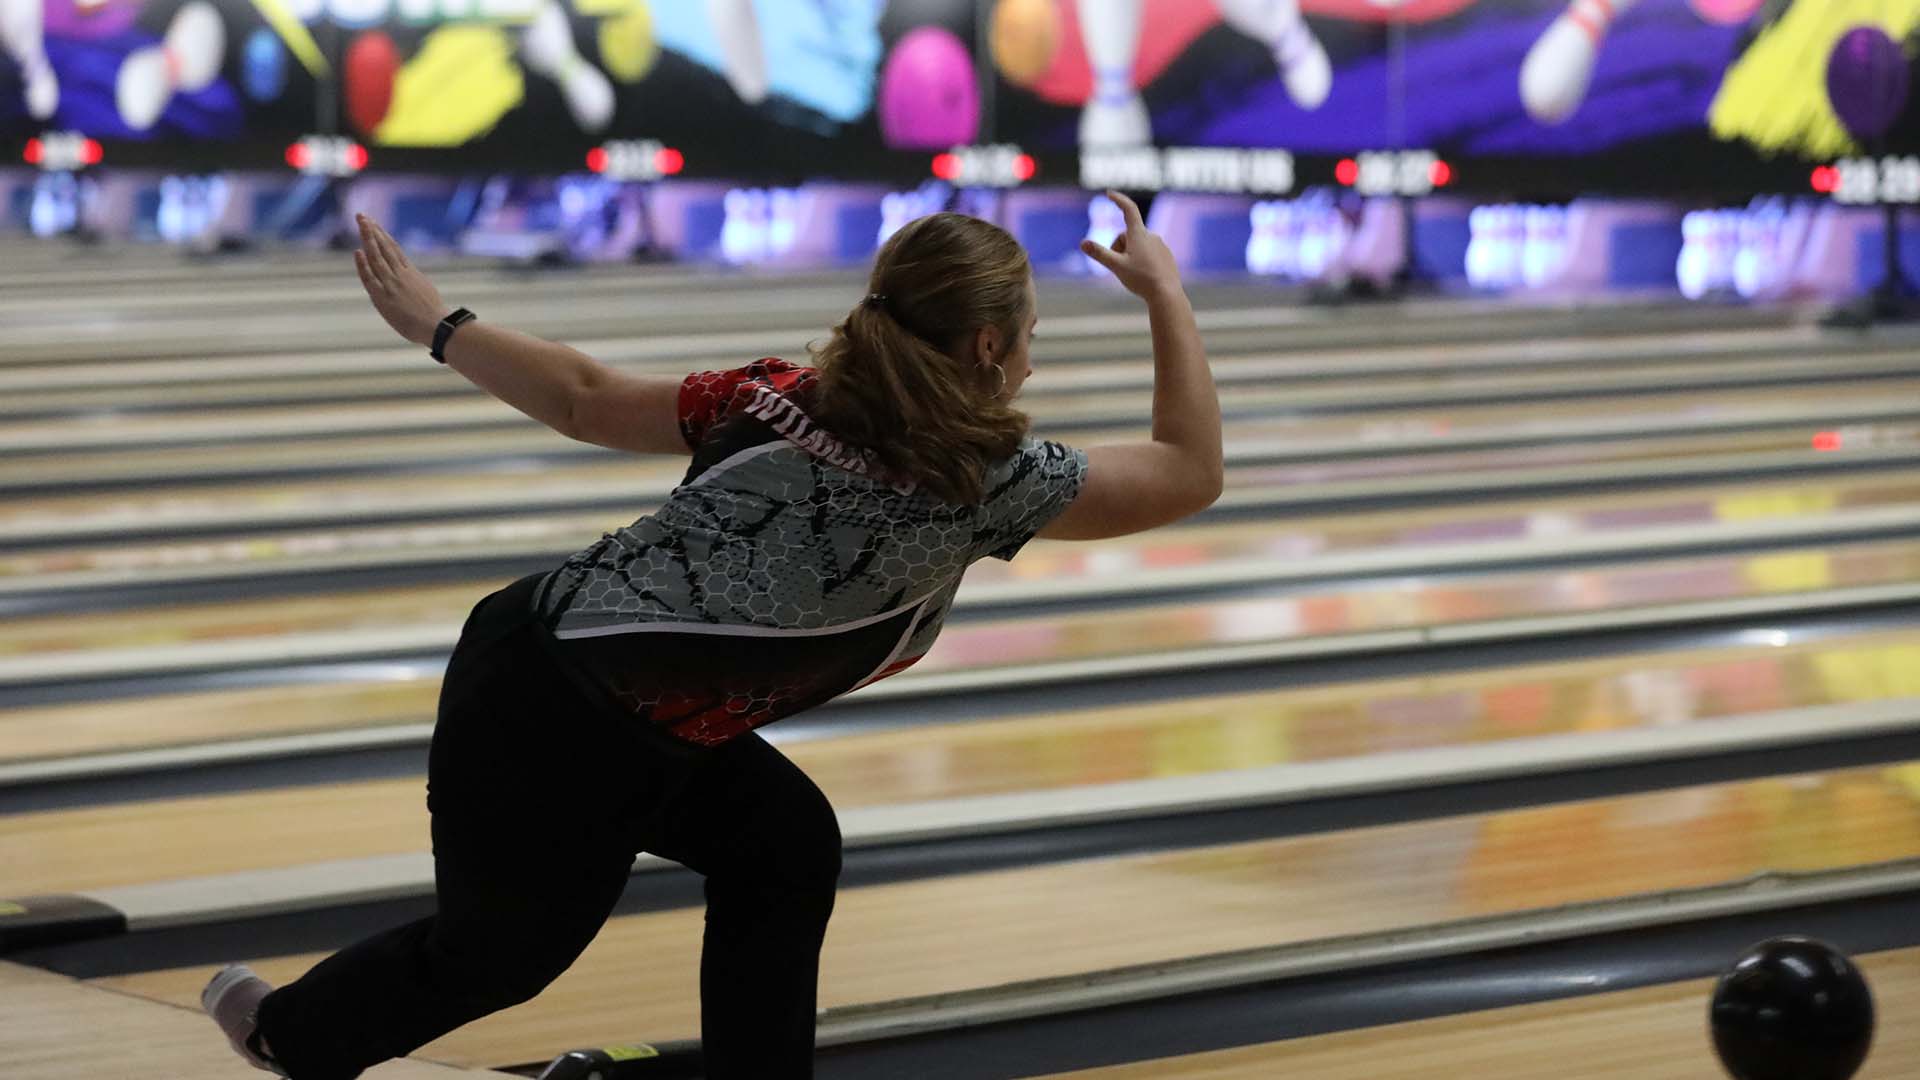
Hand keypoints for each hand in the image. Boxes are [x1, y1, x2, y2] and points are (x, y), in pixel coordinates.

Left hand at [353, 214, 448, 345]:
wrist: (439, 326)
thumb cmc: (435, 316)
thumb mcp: (426, 292)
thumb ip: (414, 283)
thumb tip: (410, 277)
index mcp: (411, 273)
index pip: (393, 249)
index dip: (382, 235)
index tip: (374, 224)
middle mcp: (400, 274)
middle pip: (383, 247)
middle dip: (372, 230)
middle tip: (362, 215)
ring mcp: (392, 285)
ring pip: (377, 257)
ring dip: (367, 239)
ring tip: (360, 224)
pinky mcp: (384, 298)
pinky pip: (371, 278)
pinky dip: (364, 265)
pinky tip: (358, 251)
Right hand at [1078, 190, 1183, 301]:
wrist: (1167, 293)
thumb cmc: (1141, 279)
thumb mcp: (1116, 266)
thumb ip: (1100, 254)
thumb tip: (1083, 243)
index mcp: (1139, 234)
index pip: (1128, 209)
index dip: (1118, 199)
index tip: (1109, 193)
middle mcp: (1151, 236)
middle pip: (1127, 235)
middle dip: (1118, 247)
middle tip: (1119, 267)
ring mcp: (1160, 245)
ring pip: (1137, 245)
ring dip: (1129, 254)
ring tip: (1133, 274)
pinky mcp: (1166, 255)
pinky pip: (1148, 253)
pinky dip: (1141, 261)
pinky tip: (1144, 276)